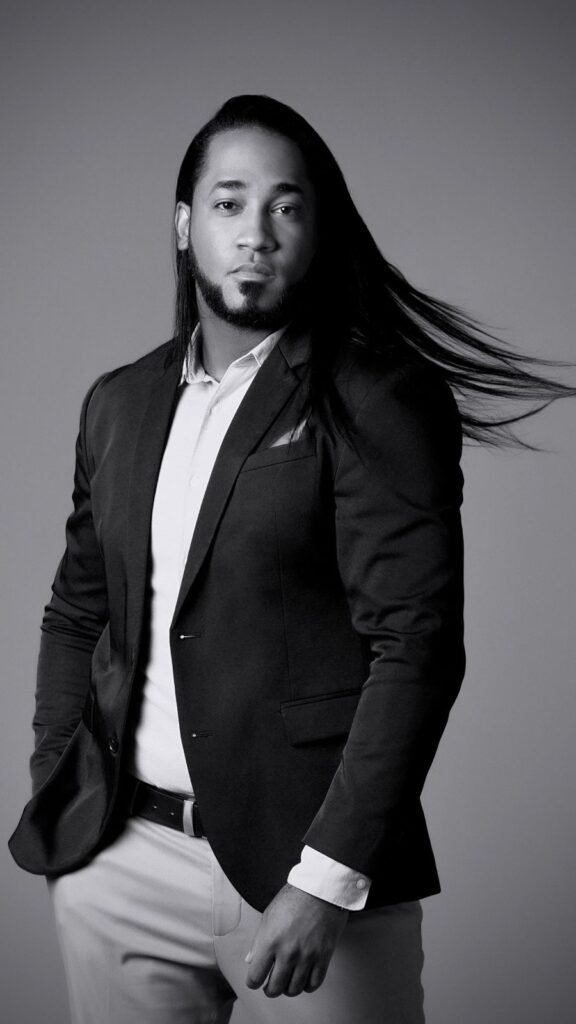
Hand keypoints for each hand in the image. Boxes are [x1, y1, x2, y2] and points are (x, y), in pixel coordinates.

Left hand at [245, 883, 348, 997]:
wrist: (320, 889)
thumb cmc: (293, 898)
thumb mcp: (268, 915)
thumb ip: (258, 941)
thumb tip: (250, 961)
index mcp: (270, 941)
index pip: (255, 977)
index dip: (253, 982)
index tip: (256, 980)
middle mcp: (288, 952)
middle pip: (275, 988)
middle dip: (270, 989)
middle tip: (271, 984)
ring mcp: (307, 956)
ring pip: (294, 989)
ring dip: (288, 988)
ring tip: (287, 981)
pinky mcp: (323, 956)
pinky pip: (313, 984)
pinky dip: (307, 986)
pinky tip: (303, 978)